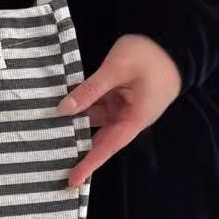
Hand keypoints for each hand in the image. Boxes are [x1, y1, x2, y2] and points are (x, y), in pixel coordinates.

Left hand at [58, 34, 182, 186]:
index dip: (89, 163)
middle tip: (53, 163)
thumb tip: (63, 109)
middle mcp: (129, 118)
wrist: (171, 37)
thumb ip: (89, 90)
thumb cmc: (149, 54)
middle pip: (100, 139)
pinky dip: (81, 107)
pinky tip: (60, 108)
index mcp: (136, 118)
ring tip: (47, 133)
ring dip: (75, 125)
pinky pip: (97, 106)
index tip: (73, 181)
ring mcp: (124, 107)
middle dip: (78, 150)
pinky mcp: (119, 96)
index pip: (108, 146)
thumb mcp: (116, 69)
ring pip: (95, 121)